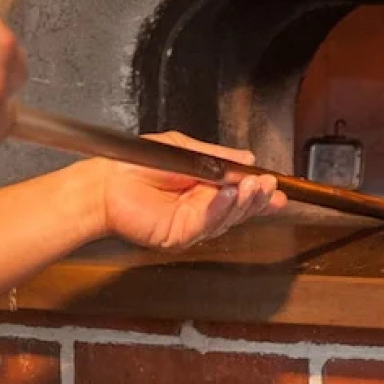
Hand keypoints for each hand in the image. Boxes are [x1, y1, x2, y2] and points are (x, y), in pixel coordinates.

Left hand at [98, 132, 287, 250]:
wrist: (106, 179)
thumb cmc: (139, 163)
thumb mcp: (186, 149)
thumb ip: (217, 156)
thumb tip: (247, 157)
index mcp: (205, 188)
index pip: (239, 194)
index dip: (259, 192)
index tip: (277, 186)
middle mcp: (202, 208)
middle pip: (239, 209)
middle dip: (257, 198)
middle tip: (270, 186)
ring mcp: (192, 224)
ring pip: (227, 218)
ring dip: (243, 202)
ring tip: (253, 186)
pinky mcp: (179, 234)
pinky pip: (206, 223)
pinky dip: (220, 209)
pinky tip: (229, 195)